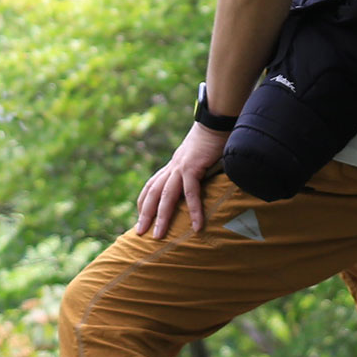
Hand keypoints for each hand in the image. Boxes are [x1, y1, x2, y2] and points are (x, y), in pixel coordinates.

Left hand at [135, 123, 228, 239]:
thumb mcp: (199, 157)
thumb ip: (196, 170)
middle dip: (145, 213)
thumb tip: (202, 181)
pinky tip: (196, 226)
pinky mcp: (193, 167)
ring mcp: (181, 167)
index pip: (152, 185)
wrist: (216, 121)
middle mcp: (173, 167)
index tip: (141, 216)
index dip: (144, 201)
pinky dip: (193, 210)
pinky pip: (191, 192)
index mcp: (173, 165)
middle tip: (139, 233)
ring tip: (158, 235)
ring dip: (161, 217)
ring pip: (166, 195)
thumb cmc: (212, 139)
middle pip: (153, 193)